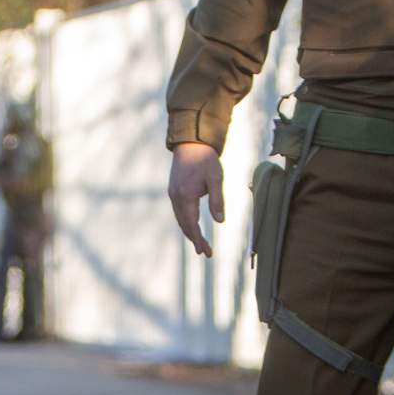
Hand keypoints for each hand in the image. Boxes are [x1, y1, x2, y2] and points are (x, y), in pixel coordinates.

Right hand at [167, 142, 224, 257]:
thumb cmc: (205, 159)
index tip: (206, 252)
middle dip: (194, 239)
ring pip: (179, 218)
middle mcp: (176, 197)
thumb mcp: (215, 179)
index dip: (198, 240)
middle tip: (205, 252)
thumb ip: (216, 200)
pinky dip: (185, 221)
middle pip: (184, 224)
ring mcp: (173, 193)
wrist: (190, 142)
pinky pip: (178, 210)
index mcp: (186, 196)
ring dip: (189, 231)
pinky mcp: (174, 189)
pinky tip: (191, 224)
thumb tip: (220, 221)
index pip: (191, 224)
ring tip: (198, 242)